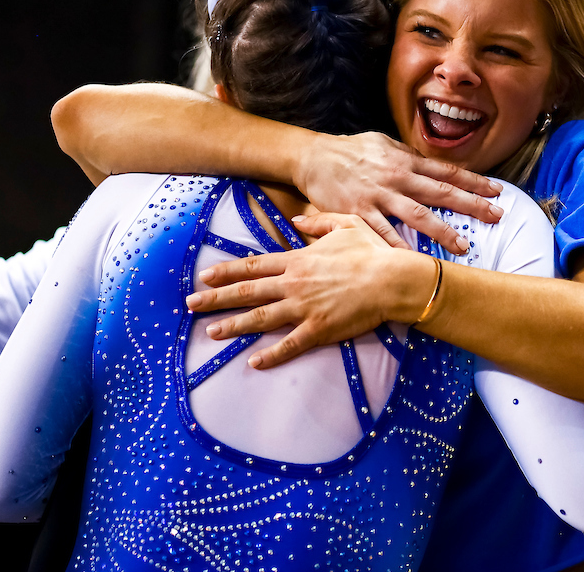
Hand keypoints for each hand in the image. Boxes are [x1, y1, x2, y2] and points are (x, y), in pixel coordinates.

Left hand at [185, 213, 436, 368]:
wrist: (392, 279)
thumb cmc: (372, 252)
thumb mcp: (346, 225)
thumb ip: (318, 222)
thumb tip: (298, 221)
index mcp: (298, 260)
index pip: (253, 266)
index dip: (227, 271)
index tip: (204, 275)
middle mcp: (294, 284)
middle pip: (247, 291)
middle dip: (216, 298)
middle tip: (191, 304)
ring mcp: (304, 308)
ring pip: (260, 318)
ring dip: (233, 325)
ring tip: (211, 332)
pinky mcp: (319, 329)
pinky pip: (290, 345)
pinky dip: (271, 355)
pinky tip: (254, 362)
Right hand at [294, 132, 503, 254]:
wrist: (314, 157)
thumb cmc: (351, 151)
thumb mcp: (384, 145)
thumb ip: (409, 157)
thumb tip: (434, 167)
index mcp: (406, 160)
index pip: (447, 172)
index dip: (474, 181)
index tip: (497, 191)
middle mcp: (397, 178)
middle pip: (441, 193)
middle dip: (471, 205)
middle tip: (497, 216)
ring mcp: (379, 196)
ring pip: (417, 215)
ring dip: (442, 231)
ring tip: (462, 246)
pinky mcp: (359, 212)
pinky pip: (383, 233)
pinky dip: (399, 247)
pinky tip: (415, 261)